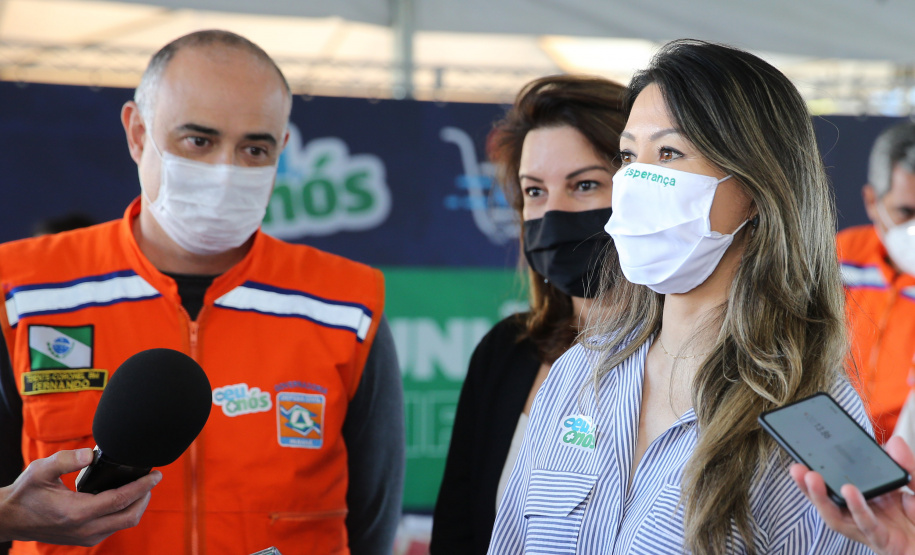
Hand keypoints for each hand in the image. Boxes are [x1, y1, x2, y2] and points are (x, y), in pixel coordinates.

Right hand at [0, 448, 160, 545]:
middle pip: (130, 516)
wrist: (9, 518)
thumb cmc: (25, 493)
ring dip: (137, 505)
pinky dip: (124, 512)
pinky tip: (124, 498)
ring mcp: (86, 537)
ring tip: (141, 486)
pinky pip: (114, 527)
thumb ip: (66, 459)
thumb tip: (91, 454)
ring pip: (124, 524)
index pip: (121, 500)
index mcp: (77, 512)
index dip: (142, 486)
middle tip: (152, 479)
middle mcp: (85, 529)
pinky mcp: (84, 539)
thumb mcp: (41, 470)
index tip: (156, 475)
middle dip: (145, 497)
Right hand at [790, 436, 914, 554]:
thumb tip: (894, 442)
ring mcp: (871, 531)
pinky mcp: (883, 542)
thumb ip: (908, 465)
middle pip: (829, 502)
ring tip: (810, 478)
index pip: (840, 483)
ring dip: (820, 498)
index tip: (809, 450)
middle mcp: (866, 515)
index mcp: (872, 498)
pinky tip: (849, 492)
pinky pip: (866, 525)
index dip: (822, 470)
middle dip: (809, 486)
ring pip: (836, 517)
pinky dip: (856, 508)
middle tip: (797, 467)